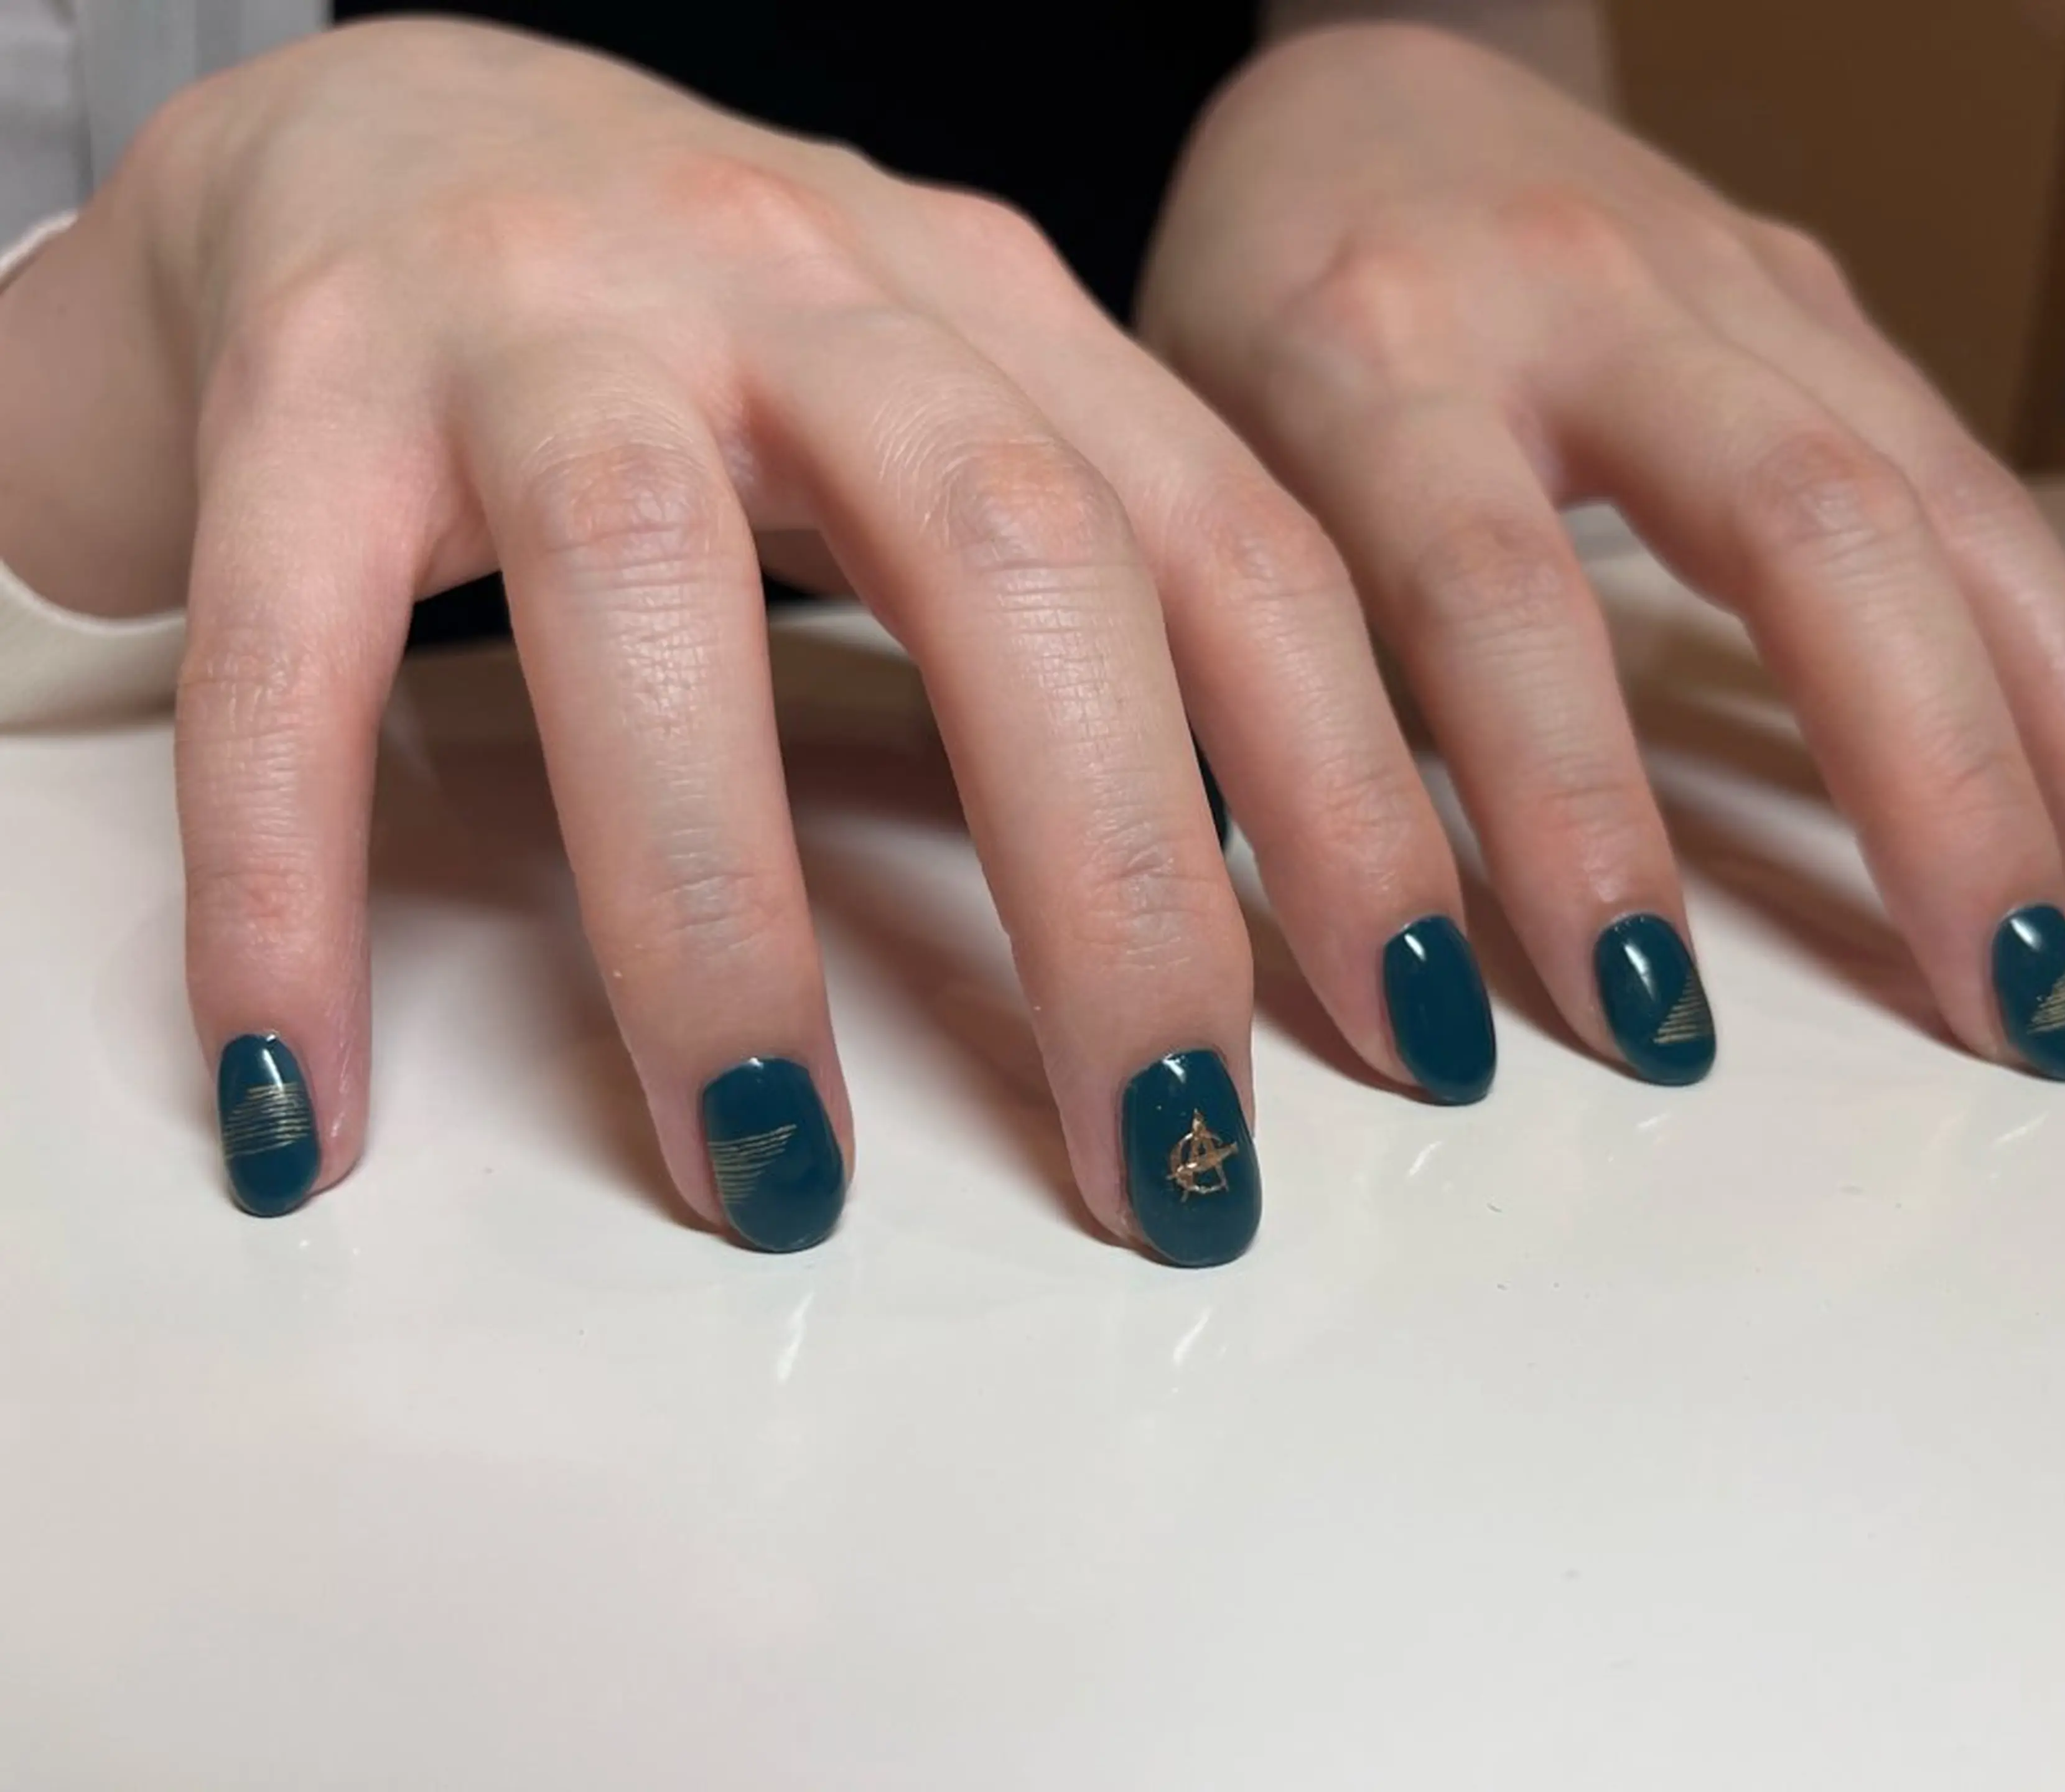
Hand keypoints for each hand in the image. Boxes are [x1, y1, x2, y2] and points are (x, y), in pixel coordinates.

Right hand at [0, 19, 1500, 1258]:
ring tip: (781, 1180)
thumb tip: (1268, 887)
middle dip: (1114, 891)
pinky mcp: (305, 376)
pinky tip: (320, 1093)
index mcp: (993, 304)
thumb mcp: (939, 410)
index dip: (1350, 794)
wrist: (365, 125)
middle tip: (1166, 1167)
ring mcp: (544, 310)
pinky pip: (299, 642)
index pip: (1233, 545)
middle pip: (1013, 560)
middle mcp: (797, 275)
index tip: (1414, 1032)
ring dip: (725, 921)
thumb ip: (1092, 582)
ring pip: (651, 589)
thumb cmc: (693, 331)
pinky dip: (301, 878)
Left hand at [1141, 23, 2064, 1084]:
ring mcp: (1725, 289)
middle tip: (1997, 1005)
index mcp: (1370, 352)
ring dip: (2061, 733)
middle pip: (1799, 528)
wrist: (1346, 101)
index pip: (1487, 591)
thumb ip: (1259, 690)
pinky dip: (2061, 656)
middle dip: (1923, 782)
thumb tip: (1298, 945)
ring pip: (1933, 498)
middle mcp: (1578, 297)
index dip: (1567, 808)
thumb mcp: (1203, 485)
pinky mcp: (1816, 302)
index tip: (1633, 1007)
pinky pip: (1970, 480)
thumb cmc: (1254, 319)